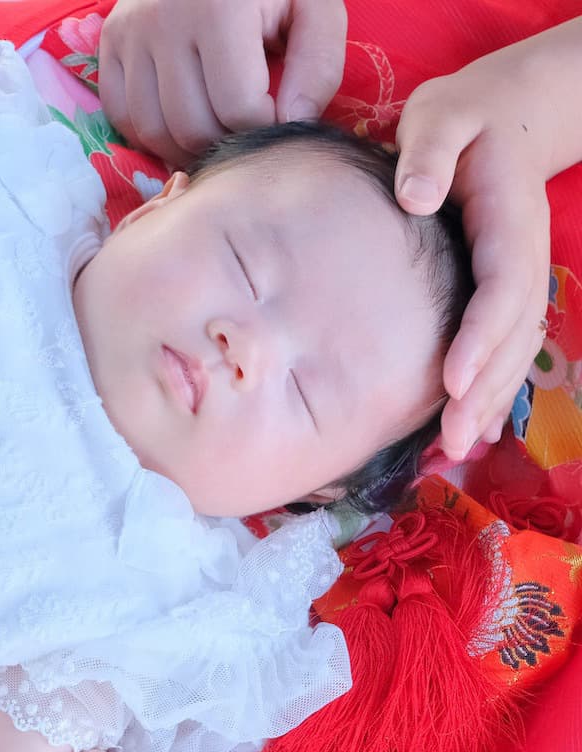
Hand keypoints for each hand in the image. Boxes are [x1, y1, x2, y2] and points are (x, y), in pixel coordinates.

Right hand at [98, 0, 346, 163]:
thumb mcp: (313, 6)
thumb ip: (318, 64)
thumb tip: (294, 122)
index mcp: (219, 7)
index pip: (238, 110)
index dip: (264, 125)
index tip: (277, 111)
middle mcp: (164, 19)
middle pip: (193, 128)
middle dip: (226, 140)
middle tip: (246, 123)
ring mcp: (130, 33)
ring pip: (155, 132)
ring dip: (189, 146)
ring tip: (216, 125)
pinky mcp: (110, 43)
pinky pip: (124, 117)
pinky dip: (152, 134)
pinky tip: (180, 119)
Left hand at [394, 50, 555, 460]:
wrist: (504, 118)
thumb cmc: (461, 120)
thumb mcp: (442, 116)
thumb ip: (429, 151)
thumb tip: (416, 198)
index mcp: (506, 223)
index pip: (501, 289)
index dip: (480, 337)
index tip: (450, 380)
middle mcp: (519, 259)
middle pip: (512, 336)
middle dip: (483, 391)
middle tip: (449, 442)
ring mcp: (516, 279)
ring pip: (512, 351)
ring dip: (487, 403)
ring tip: (454, 450)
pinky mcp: (501, 292)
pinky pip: (504, 349)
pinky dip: (488, 391)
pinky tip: (469, 430)